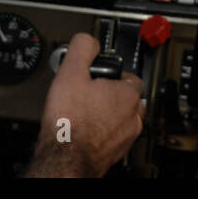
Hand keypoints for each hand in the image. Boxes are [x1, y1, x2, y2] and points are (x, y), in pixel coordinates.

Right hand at [25, 33, 142, 176]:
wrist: (64, 159)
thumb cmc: (70, 122)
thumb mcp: (70, 72)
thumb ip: (83, 49)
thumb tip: (88, 40)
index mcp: (128, 94)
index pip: (130, 76)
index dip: (111, 73)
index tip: (97, 75)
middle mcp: (133, 117)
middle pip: (127, 98)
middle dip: (110, 94)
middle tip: (89, 93)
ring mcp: (125, 138)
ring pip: (121, 118)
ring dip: (107, 114)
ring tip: (85, 112)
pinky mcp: (115, 153)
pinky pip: (112, 137)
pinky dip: (102, 132)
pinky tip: (84, 130)